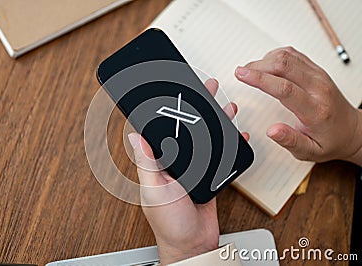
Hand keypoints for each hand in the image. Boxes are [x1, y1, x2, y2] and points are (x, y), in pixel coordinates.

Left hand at [128, 79, 248, 264]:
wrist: (193, 243)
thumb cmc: (169, 222)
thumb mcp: (155, 190)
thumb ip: (147, 163)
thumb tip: (135, 136)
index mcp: (158, 162)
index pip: (161, 129)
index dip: (167, 109)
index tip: (175, 91)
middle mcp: (175, 161)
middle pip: (187, 128)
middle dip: (197, 107)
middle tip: (205, 89)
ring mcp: (194, 167)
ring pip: (206, 137)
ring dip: (215, 121)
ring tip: (225, 106)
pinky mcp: (209, 175)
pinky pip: (220, 154)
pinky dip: (229, 144)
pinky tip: (237, 134)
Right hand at [235, 47, 361, 164]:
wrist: (351, 130)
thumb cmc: (330, 140)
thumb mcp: (310, 151)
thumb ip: (290, 141)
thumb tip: (273, 131)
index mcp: (315, 109)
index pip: (284, 88)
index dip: (259, 78)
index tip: (242, 74)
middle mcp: (318, 88)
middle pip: (285, 65)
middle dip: (257, 66)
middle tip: (241, 72)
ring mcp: (319, 76)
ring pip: (288, 56)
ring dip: (265, 60)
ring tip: (250, 70)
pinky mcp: (317, 70)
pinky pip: (294, 55)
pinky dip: (276, 56)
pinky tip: (267, 64)